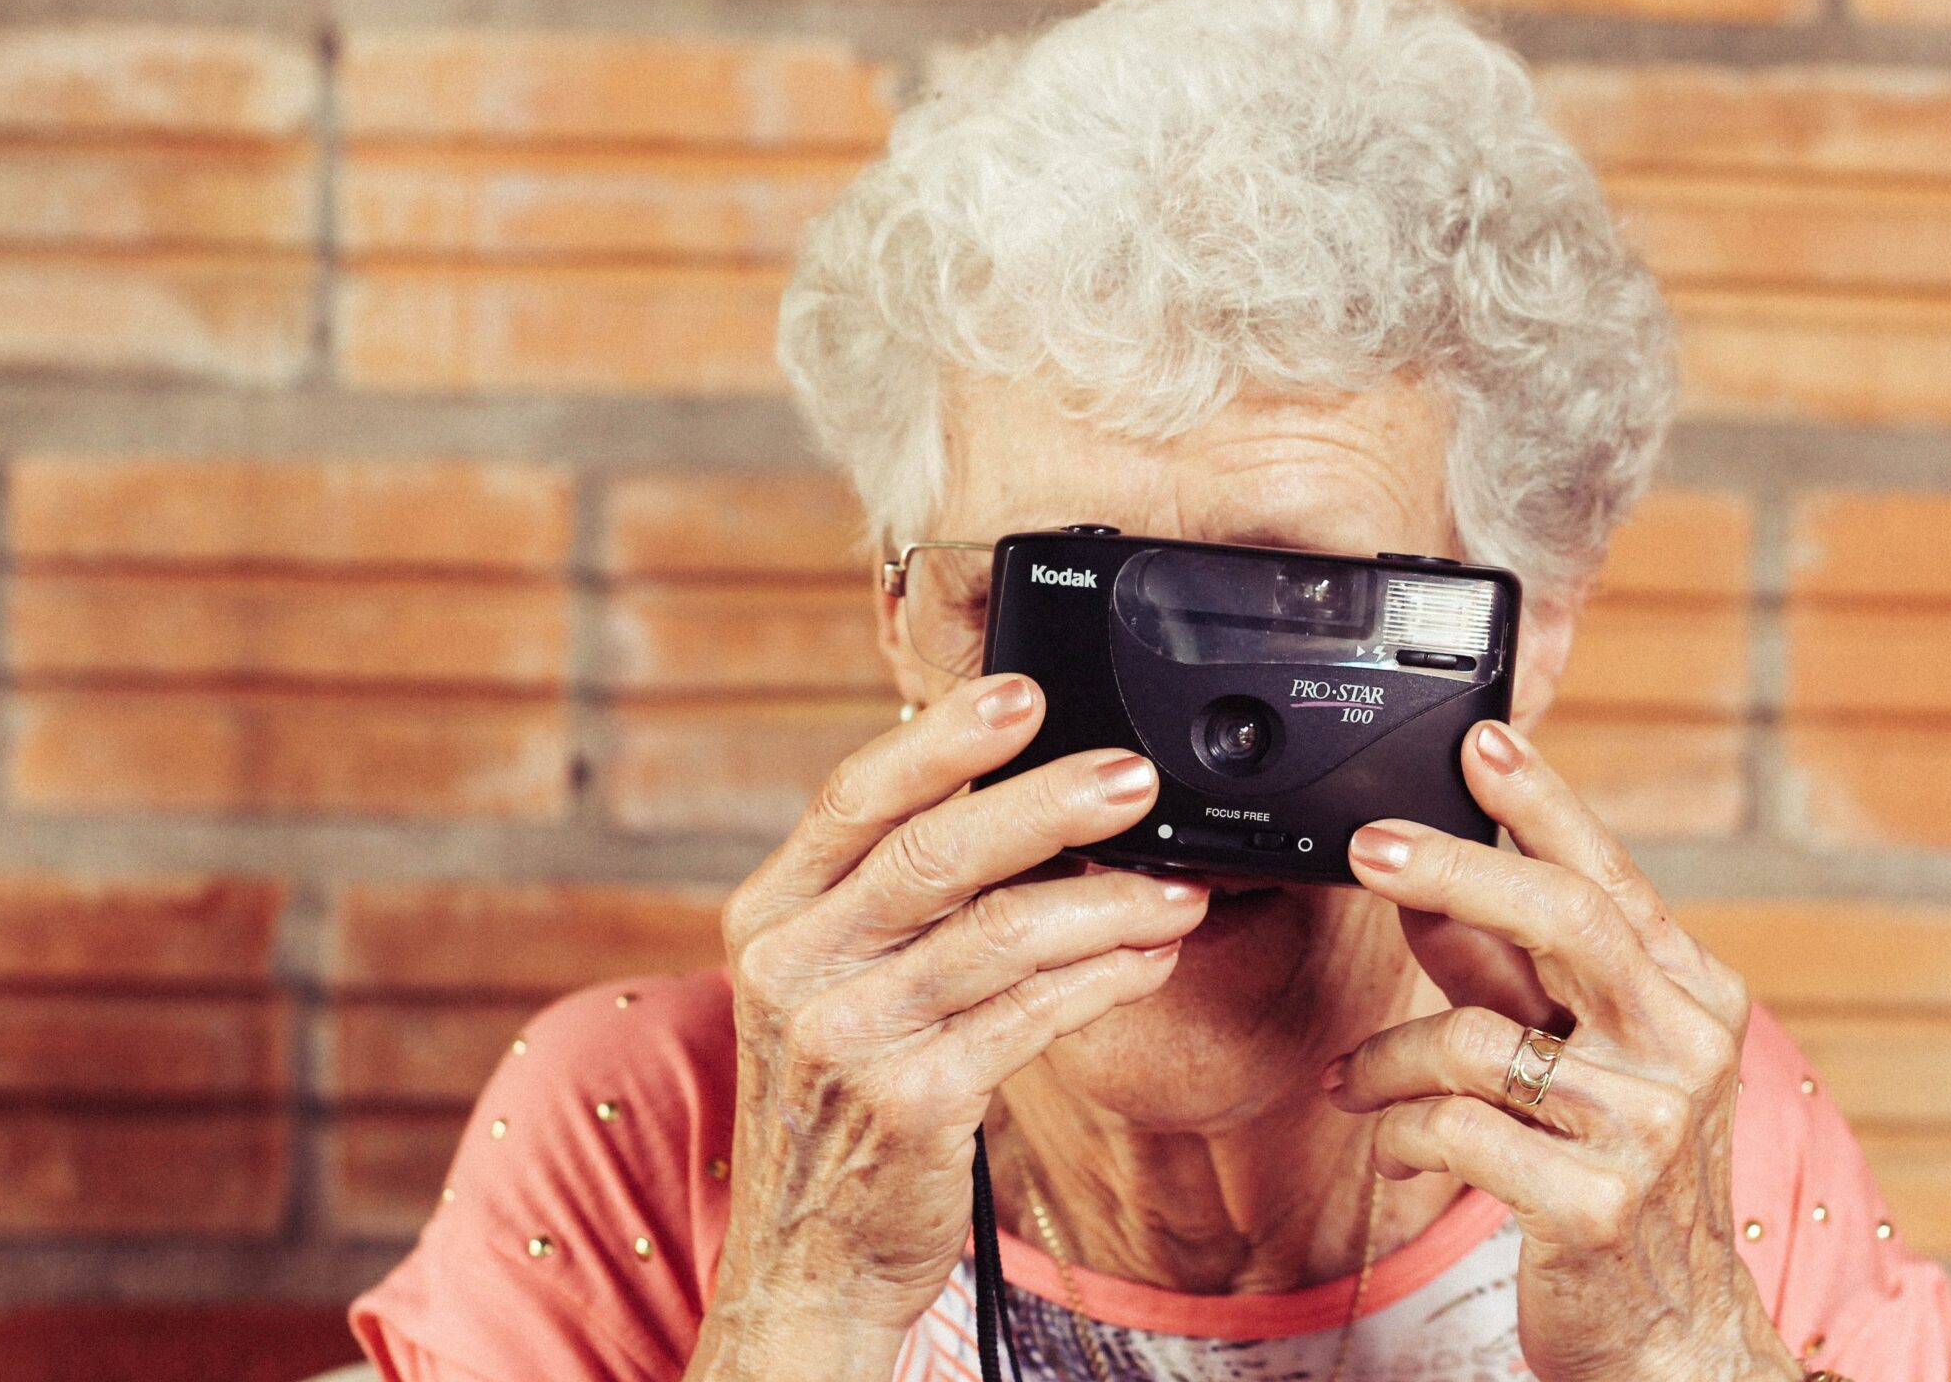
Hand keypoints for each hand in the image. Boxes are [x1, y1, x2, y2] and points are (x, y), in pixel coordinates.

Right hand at [687, 674, 1207, 1381]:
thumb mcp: (832, 984)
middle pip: (935, 853)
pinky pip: (1033, 1017)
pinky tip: (1152, 957)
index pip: (854, 799)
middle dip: (1048, 804)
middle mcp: (794, 968)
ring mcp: (847, 1038)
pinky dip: (1105, 978)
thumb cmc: (840, 1101)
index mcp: (770, 915)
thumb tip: (1025, 797)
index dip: (941, 740)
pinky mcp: (912, 1103)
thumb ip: (896, 898)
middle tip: (1136, 777)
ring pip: (1001, 936)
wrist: (808, 1258)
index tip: (1023, 691)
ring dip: (1109, 902)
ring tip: (1181, 885)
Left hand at [1326, 720, 1798, 1381]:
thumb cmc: (1617, 1183)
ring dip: (1386, 1060)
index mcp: (1693, 998)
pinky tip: (1391, 1150)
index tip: (1479, 740)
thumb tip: (1427, 887)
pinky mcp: (1596, 1202)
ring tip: (1353, 1084)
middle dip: (1453, 869)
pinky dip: (1398, 1135)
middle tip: (1365, 848)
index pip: (1610, 877)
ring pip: (1476, 1038)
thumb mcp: (1582, 1061)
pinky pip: (1453, 1130)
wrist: (1671, 1337)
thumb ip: (1511, 975)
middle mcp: (1686, 1049)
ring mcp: (1648, 1127)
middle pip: (1562, 919)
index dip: (1542, 803)